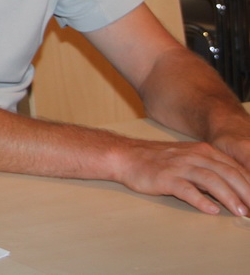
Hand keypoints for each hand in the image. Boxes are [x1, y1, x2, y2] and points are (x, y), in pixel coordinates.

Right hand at [113, 138, 249, 215]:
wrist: (125, 156)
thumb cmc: (157, 161)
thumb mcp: (186, 159)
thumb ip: (208, 170)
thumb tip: (232, 190)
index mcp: (203, 151)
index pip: (234, 168)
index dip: (249, 184)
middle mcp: (194, 156)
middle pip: (228, 173)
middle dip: (245, 192)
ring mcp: (179, 166)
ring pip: (212, 180)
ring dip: (229, 197)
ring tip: (240, 212)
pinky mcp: (165, 178)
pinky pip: (187, 190)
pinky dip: (201, 201)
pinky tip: (211, 210)